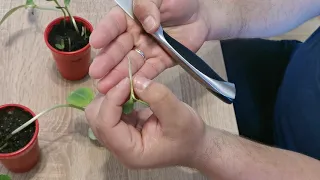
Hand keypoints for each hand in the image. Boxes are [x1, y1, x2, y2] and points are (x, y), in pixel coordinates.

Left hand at [85, 76, 205, 167]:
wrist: (195, 144)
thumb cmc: (189, 135)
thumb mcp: (179, 115)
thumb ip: (158, 97)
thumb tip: (136, 80)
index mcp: (129, 152)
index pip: (106, 124)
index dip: (112, 99)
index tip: (128, 81)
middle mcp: (118, 147)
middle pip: (96, 118)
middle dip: (108, 97)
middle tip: (128, 82)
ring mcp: (119, 138)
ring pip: (99, 112)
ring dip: (112, 95)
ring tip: (131, 85)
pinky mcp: (123, 128)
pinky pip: (110, 110)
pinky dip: (118, 97)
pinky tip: (132, 91)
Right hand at [89, 0, 209, 93]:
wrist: (199, 16)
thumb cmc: (178, 1)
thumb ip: (149, 6)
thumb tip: (148, 24)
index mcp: (130, 16)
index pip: (114, 24)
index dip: (105, 33)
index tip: (96, 43)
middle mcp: (134, 35)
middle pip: (119, 48)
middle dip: (107, 61)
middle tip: (96, 73)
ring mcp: (146, 50)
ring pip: (131, 63)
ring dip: (118, 75)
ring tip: (105, 87)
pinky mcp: (159, 61)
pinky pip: (150, 70)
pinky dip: (141, 79)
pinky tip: (130, 88)